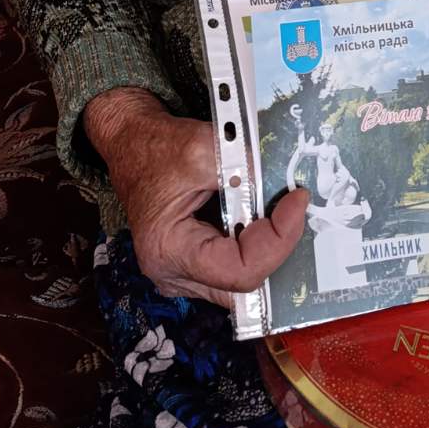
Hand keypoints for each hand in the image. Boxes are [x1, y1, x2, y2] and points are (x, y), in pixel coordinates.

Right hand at [84, 87, 307, 307]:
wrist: (132, 144)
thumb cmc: (157, 147)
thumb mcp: (202, 147)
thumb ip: (244, 169)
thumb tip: (284, 187)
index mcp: (168, 251)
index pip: (240, 271)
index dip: (278, 240)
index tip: (296, 201)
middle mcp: (173, 274)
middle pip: (244, 283)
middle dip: (276, 245)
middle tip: (291, 206)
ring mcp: (184, 273)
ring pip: (243, 279)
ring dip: (268, 245)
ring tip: (280, 209)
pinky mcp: (195, 264)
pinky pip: (236, 266)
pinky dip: (256, 242)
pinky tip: (264, 215)